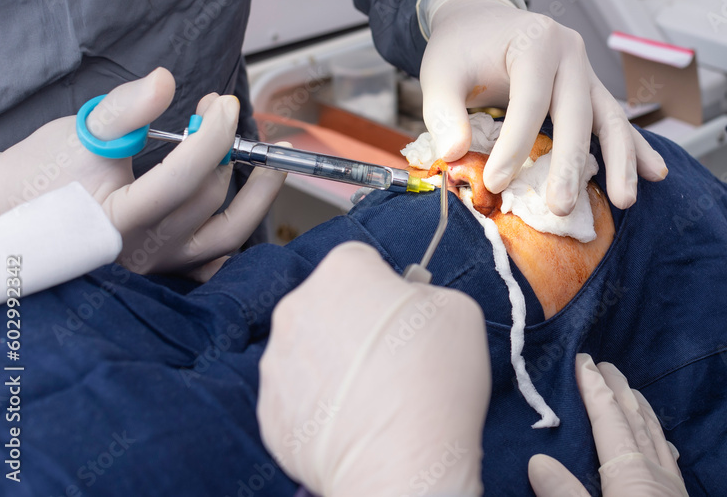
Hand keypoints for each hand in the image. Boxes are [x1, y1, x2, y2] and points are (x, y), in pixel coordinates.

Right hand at [0, 68, 285, 277]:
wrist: (15, 213)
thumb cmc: (45, 172)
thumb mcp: (80, 132)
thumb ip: (125, 108)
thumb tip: (164, 82)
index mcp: (122, 217)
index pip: (184, 175)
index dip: (213, 134)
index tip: (223, 103)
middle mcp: (144, 249)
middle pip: (208, 199)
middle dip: (227, 149)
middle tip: (223, 114)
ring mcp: (158, 265)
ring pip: (226, 236)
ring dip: (254, 196)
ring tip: (270, 162)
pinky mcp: (164, 270)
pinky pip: (215, 262)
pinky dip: (237, 235)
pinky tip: (248, 204)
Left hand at [257, 242, 491, 496]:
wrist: (401, 466)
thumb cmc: (434, 386)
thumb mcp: (458, 309)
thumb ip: (427, 289)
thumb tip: (409, 300)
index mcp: (343, 271)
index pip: (361, 260)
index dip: (386, 286)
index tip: (402, 313)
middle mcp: (297, 307)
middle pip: (328, 301)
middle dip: (355, 320)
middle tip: (391, 355)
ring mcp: (277, 360)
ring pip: (309, 346)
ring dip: (334, 359)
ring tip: (373, 392)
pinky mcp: (268, 408)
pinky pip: (297, 391)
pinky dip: (319, 401)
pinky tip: (352, 418)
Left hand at [420, 0, 667, 215]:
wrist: (481, 22)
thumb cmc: (460, 48)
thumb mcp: (438, 72)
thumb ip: (442, 111)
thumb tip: (453, 154)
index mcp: (535, 41)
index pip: (530, 101)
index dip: (514, 145)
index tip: (496, 183)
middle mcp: (570, 53)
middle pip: (578, 113)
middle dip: (571, 164)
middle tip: (560, 207)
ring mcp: (586, 72)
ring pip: (611, 119)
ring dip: (620, 161)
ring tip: (625, 200)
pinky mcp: (591, 90)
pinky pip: (615, 122)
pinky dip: (634, 149)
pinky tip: (653, 174)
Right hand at [528, 354, 687, 496]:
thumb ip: (565, 494)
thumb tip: (537, 461)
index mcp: (630, 474)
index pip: (608, 419)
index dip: (594, 388)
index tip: (582, 361)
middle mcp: (654, 472)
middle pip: (634, 419)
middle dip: (617, 389)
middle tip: (603, 365)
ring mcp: (671, 486)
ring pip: (655, 435)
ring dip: (639, 408)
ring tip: (631, 390)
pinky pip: (670, 458)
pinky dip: (660, 439)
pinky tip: (664, 441)